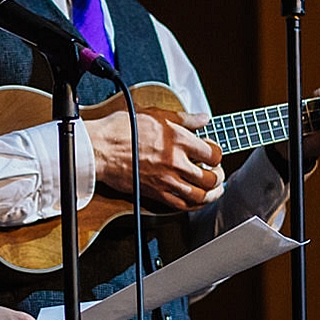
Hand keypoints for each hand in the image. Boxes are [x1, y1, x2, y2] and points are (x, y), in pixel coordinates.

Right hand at [86, 107, 224, 209]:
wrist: (101, 148)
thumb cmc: (122, 128)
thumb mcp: (156, 114)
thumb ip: (184, 118)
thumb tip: (203, 118)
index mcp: (178, 139)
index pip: (213, 154)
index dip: (217, 154)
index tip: (212, 152)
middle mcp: (175, 162)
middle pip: (211, 177)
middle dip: (218, 176)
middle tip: (216, 172)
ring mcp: (166, 180)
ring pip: (200, 195)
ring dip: (211, 193)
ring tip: (212, 188)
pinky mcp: (155, 192)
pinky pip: (181, 205)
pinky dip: (193, 205)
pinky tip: (196, 200)